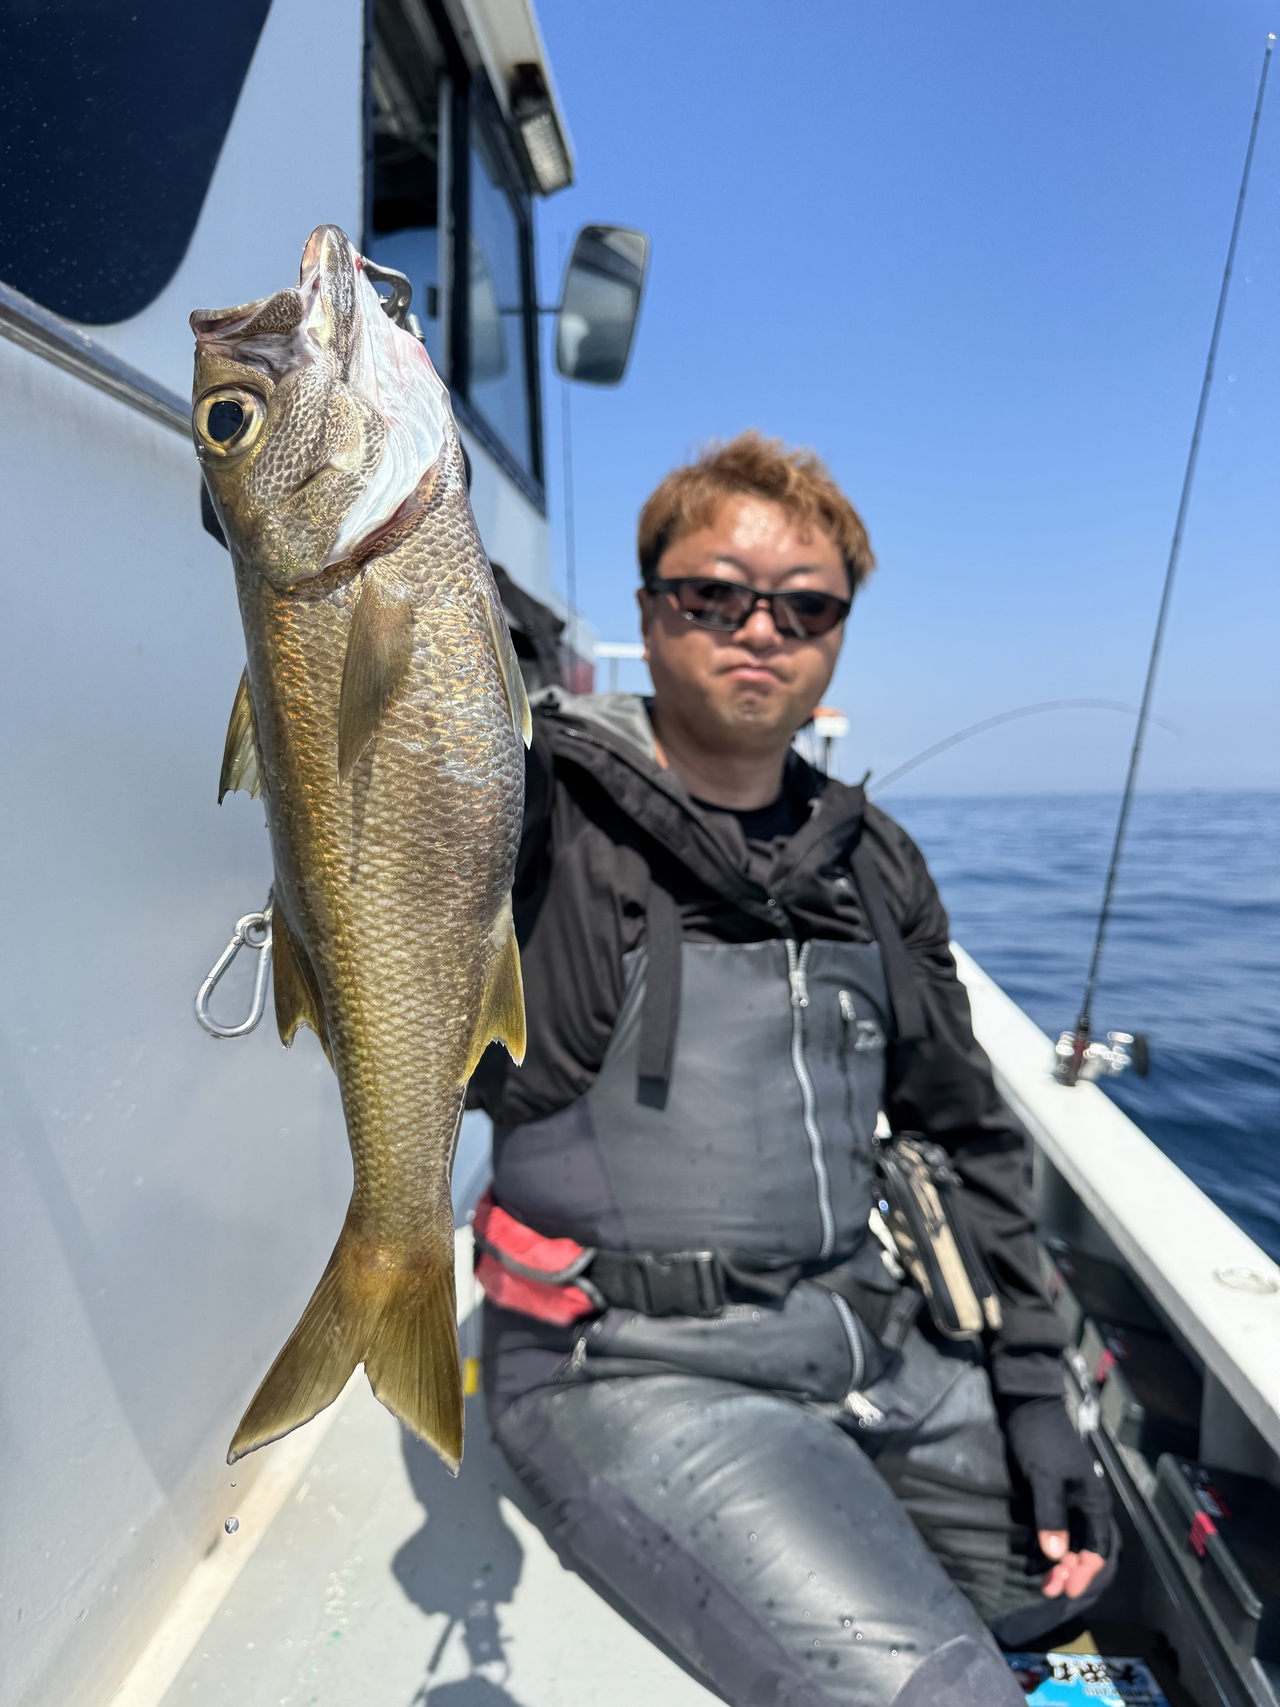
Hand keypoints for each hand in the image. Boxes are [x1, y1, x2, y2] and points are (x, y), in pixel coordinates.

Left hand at [1004, 1396, 1111, 1600]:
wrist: (1027, 1405)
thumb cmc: (1041, 1440)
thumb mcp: (1045, 1477)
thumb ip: (1051, 1515)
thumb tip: (1057, 1556)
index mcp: (1093, 1501)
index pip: (1098, 1547)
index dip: (1085, 1572)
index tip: (1067, 1590)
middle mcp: (1086, 1503)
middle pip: (1084, 1548)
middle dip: (1069, 1572)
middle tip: (1049, 1590)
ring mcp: (1069, 1498)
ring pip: (1070, 1540)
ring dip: (1059, 1561)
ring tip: (1043, 1580)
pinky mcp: (1053, 1493)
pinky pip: (1057, 1527)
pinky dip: (1050, 1544)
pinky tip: (1038, 1555)